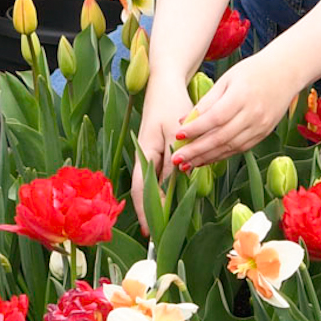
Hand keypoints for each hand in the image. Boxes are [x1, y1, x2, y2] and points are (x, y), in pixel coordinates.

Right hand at [132, 76, 192, 230]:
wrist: (165, 83)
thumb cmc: (171, 103)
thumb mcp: (176, 130)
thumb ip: (176, 155)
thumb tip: (177, 179)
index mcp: (145, 151)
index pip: (142, 188)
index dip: (146, 210)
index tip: (151, 230)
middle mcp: (145, 155)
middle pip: (147, 190)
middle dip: (152, 212)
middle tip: (159, 236)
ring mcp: (150, 153)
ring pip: (155, 183)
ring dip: (160, 202)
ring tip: (165, 225)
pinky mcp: (158, 150)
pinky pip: (161, 174)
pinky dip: (167, 188)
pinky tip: (173, 200)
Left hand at [170, 45, 303, 172]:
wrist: (286, 72)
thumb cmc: (253, 71)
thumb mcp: (227, 79)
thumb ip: (207, 101)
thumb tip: (185, 121)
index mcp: (241, 96)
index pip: (215, 118)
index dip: (195, 129)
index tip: (178, 135)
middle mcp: (253, 114)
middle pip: (221, 137)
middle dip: (196, 150)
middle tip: (176, 159)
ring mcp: (261, 126)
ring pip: (230, 147)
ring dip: (207, 158)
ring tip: (187, 164)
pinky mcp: (264, 133)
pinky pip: (240, 148)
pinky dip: (222, 155)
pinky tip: (206, 159)